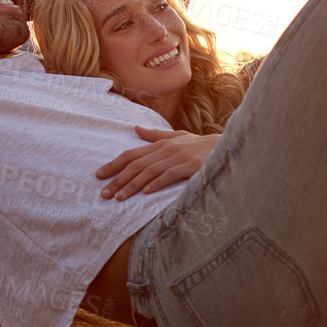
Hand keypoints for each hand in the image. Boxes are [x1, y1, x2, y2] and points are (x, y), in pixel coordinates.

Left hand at [96, 126, 219, 199]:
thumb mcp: (177, 137)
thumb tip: (135, 129)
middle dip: (118, 179)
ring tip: (119, 197)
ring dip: (132, 185)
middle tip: (103, 193)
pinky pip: (170, 175)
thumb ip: (155, 136)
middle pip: (136, 164)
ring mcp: (178, 157)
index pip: (132, 154)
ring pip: (149, 171)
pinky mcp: (190, 166)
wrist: (227, 146)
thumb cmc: (201, 145)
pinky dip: (157, 183)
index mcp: (161, 144)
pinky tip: (146, 192)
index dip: (114, 164)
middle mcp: (166, 149)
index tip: (99, 175)